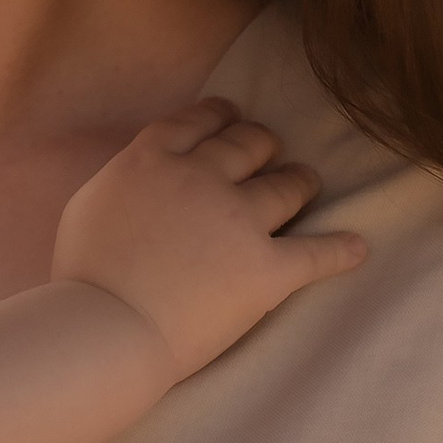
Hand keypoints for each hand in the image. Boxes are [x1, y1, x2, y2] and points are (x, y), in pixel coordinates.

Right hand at [52, 97, 363, 383]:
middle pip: (250, 143)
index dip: (221, 116)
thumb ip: (128, 177)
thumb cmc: (85, 275)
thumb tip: (148, 173)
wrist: (109, 327)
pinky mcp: (268, 268)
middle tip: (271, 153)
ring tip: (307, 184)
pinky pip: (318, 253)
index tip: (232, 117)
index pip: (199, 121)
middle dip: (264, 145)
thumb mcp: (91, 203)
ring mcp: (240, 221)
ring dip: (301, 181)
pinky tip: (358, 248)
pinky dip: (342, 250)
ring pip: (289, 185)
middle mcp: (202, 177)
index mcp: (154, 159)